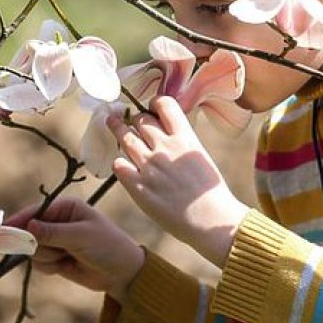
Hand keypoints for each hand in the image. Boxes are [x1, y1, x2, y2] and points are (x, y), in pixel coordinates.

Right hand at [6, 196, 144, 302]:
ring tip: (69, 257)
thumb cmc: (107, 246)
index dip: (17, 223)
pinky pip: (38, 263)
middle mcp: (58, 220)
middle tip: (56, 252)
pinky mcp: (55, 257)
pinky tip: (67, 266)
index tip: (0, 233)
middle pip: (29, 233)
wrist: (121, 272)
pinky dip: (49, 267)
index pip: (34, 212)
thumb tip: (28, 226)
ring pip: (32, 250)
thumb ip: (53, 233)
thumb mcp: (81, 237)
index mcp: (66, 207)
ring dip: (48, 258)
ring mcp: (55, 239)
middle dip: (38, 245)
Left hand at [108, 96, 248, 267]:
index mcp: (185, 137)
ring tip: (112, 124)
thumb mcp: (200, 156)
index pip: (164, 104)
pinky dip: (120, 162)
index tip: (150, 107)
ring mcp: (149, 166)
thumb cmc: (211, 191)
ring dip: (118, 129)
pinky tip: (123, 164)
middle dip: (135, 119)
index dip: (155, 103)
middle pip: (140, 119)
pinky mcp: (138, 187)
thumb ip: (183, 142)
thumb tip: (168, 132)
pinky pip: (119, 165)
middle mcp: (165, 147)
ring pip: (125, 137)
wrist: (210, 220)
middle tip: (130, 121)